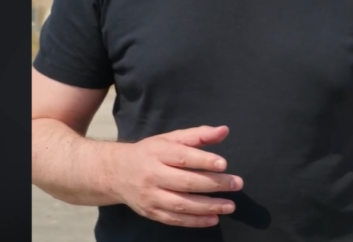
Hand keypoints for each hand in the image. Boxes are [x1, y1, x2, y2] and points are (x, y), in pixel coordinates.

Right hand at [109, 125, 242, 227]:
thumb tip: (224, 131)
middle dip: (214, 184)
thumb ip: (198, 135)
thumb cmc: (150, 152)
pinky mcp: (151, 212)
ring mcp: (151, 196)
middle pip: (185, 182)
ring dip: (208, 206)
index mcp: (158, 152)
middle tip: (237, 184)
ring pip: (181, 204)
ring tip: (230, 205)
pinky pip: (175, 219)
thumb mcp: (170, 138)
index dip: (204, 160)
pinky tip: (213, 219)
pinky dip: (195, 221)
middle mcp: (153, 175)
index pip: (183, 157)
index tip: (224, 163)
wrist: (116, 172)